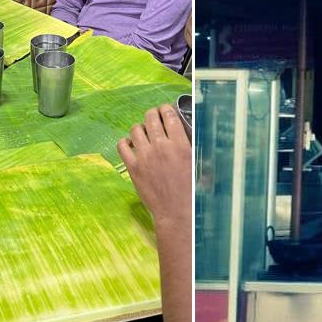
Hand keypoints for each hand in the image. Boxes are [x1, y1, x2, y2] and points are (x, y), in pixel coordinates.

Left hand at [117, 104, 191, 231]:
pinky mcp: (132, 168)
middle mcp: (160, 147)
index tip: (165, 110)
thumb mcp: (199, 164)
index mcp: (180, 145)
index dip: (166, 109)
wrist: (177, 212)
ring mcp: (144, 157)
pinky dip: (124, 142)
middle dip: (152, 114)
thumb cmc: (191, 191)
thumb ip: (192, 146)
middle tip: (154, 117)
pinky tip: (130, 144)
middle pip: (151, 118)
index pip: (169, 116)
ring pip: (135, 129)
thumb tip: (190, 133)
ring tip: (143, 131)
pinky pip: (122, 147)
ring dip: (140, 127)